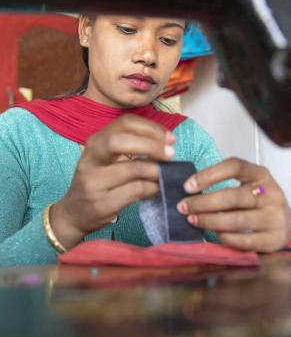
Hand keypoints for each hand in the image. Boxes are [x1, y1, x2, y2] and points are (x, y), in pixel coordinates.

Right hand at [50, 114, 175, 249]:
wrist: (74, 213)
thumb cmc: (98, 181)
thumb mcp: (106, 158)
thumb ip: (129, 148)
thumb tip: (165, 144)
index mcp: (95, 142)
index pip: (124, 123)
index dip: (151, 128)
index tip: (170, 138)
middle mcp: (91, 158)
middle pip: (121, 141)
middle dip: (151, 145)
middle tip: (170, 154)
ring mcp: (93, 181)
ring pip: (132, 168)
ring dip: (155, 170)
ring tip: (165, 174)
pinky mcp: (101, 203)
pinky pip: (135, 191)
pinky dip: (152, 188)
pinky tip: (156, 188)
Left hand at [177, 158, 290, 252]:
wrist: (286, 225)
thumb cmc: (258, 202)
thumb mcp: (248, 185)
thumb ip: (226, 183)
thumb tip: (190, 190)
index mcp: (261, 174)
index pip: (234, 166)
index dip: (209, 174)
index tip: (188, 185)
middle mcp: (271, 193)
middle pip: (232, 196)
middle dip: (203, 202)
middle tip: (183, 207)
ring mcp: (274, 217)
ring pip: (236, 219)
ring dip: (209, 220)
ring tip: (192, 220)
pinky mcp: (273, 238)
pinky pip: (244, 240)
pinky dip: (225, 237)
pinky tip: (213, 234)